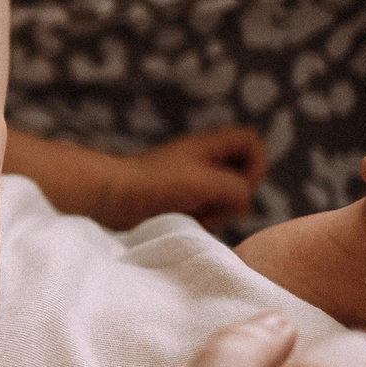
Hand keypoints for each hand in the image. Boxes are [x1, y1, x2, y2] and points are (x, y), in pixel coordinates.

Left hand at [84, 125, 267, 230]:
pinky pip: (206, 214)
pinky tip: (182, 223)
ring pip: (226, 200)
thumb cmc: (154, 184)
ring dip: (214, 212)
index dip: (255, 164)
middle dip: (232, 196)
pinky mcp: (179, 203)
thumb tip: (242, 202)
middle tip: (207, 202)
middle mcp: (201, 162)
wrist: (109, 199)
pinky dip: (200, 221)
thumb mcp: (206, 183)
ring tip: (190, 214)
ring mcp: (191, 183)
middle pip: (242, 177)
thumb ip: (237, 189)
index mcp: (207, 146)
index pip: (250, 143)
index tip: (239, 182)